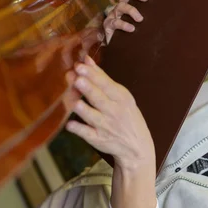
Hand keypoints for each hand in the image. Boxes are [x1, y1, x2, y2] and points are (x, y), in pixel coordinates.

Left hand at [65, 55, 154, 171]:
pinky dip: (79, 130)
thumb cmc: (127, 116)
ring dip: (84, 110)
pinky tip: (70, 125)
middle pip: (99, 98)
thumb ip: (102, 78)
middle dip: (88, 89)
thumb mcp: (121, 96)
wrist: (137, 147)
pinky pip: (87, 134)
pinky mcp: (98, 139)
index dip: (93, 75)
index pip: (106, 84)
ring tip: (76, 103)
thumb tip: (86, 60)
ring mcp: (106, 126)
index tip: (80, 66)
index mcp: (121, 98)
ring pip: (93, 117)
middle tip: (77, 79)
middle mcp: (114, 112)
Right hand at [103, 0, 148, 43]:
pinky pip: (116, 22)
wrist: (117, 46)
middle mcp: (120, 6)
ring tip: (140, 19)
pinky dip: (124, 25)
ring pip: (121, 7)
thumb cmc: (130, 31)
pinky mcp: (109, 25)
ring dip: (131, 11)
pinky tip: (131, 28)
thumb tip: (166, 13)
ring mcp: (113, 15)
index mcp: (128, 3)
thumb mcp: (139, 22)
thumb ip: (148, 16)